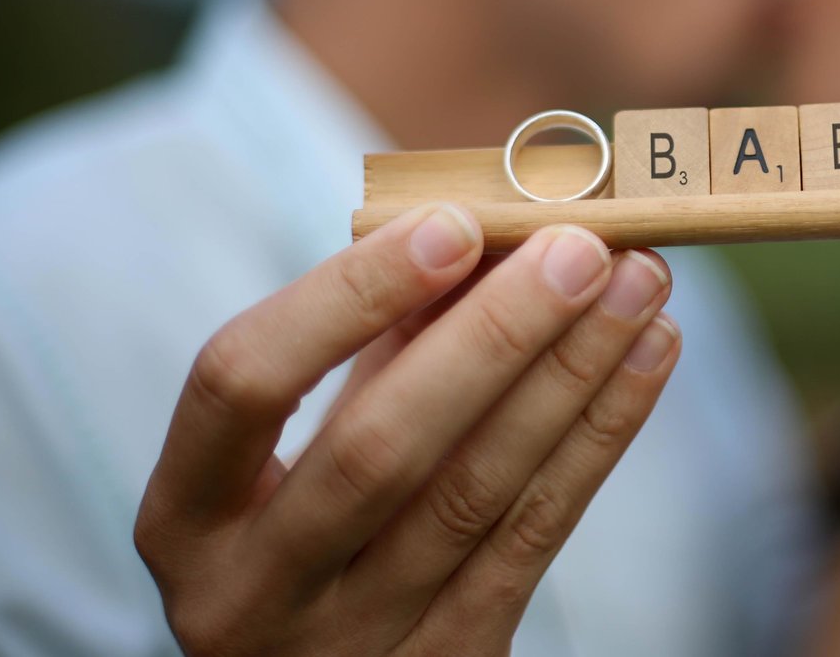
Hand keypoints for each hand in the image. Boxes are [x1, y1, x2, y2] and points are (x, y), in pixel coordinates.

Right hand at [135, 204, 679, 655]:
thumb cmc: (317, 522)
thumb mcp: (308, 442)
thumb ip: (374, 346)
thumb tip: (487, 231)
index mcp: (188, 515)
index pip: (242, 383)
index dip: (347, 297)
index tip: (450, 225)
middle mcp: (254, 592)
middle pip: (379, 448)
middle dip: (493, 335)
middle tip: (579, 247)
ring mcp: (354, 642)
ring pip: (478, 491)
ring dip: (573, 371)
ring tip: (639, 281)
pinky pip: (539, 532)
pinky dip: (602, 430)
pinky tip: (651, 350)